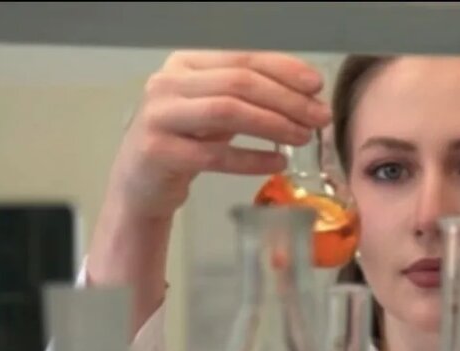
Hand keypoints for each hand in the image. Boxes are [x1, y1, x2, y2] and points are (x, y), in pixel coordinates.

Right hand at [108, 50, 332, 223]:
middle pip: (239, 84)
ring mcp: (159, 117)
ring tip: (303, 137)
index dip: (283, 69)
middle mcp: (168, 83)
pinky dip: (252, 159)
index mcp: (184, 64)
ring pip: (227, 112)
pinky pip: (215, 155)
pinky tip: (278, 162)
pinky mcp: (159, 152)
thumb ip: (250, 96)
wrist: (141, 184)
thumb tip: (307, 95)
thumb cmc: (185, 142)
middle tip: (319, 116)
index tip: (316, 85)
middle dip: (286, 99)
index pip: (242, 58)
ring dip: (273, 124)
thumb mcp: (215, 110)